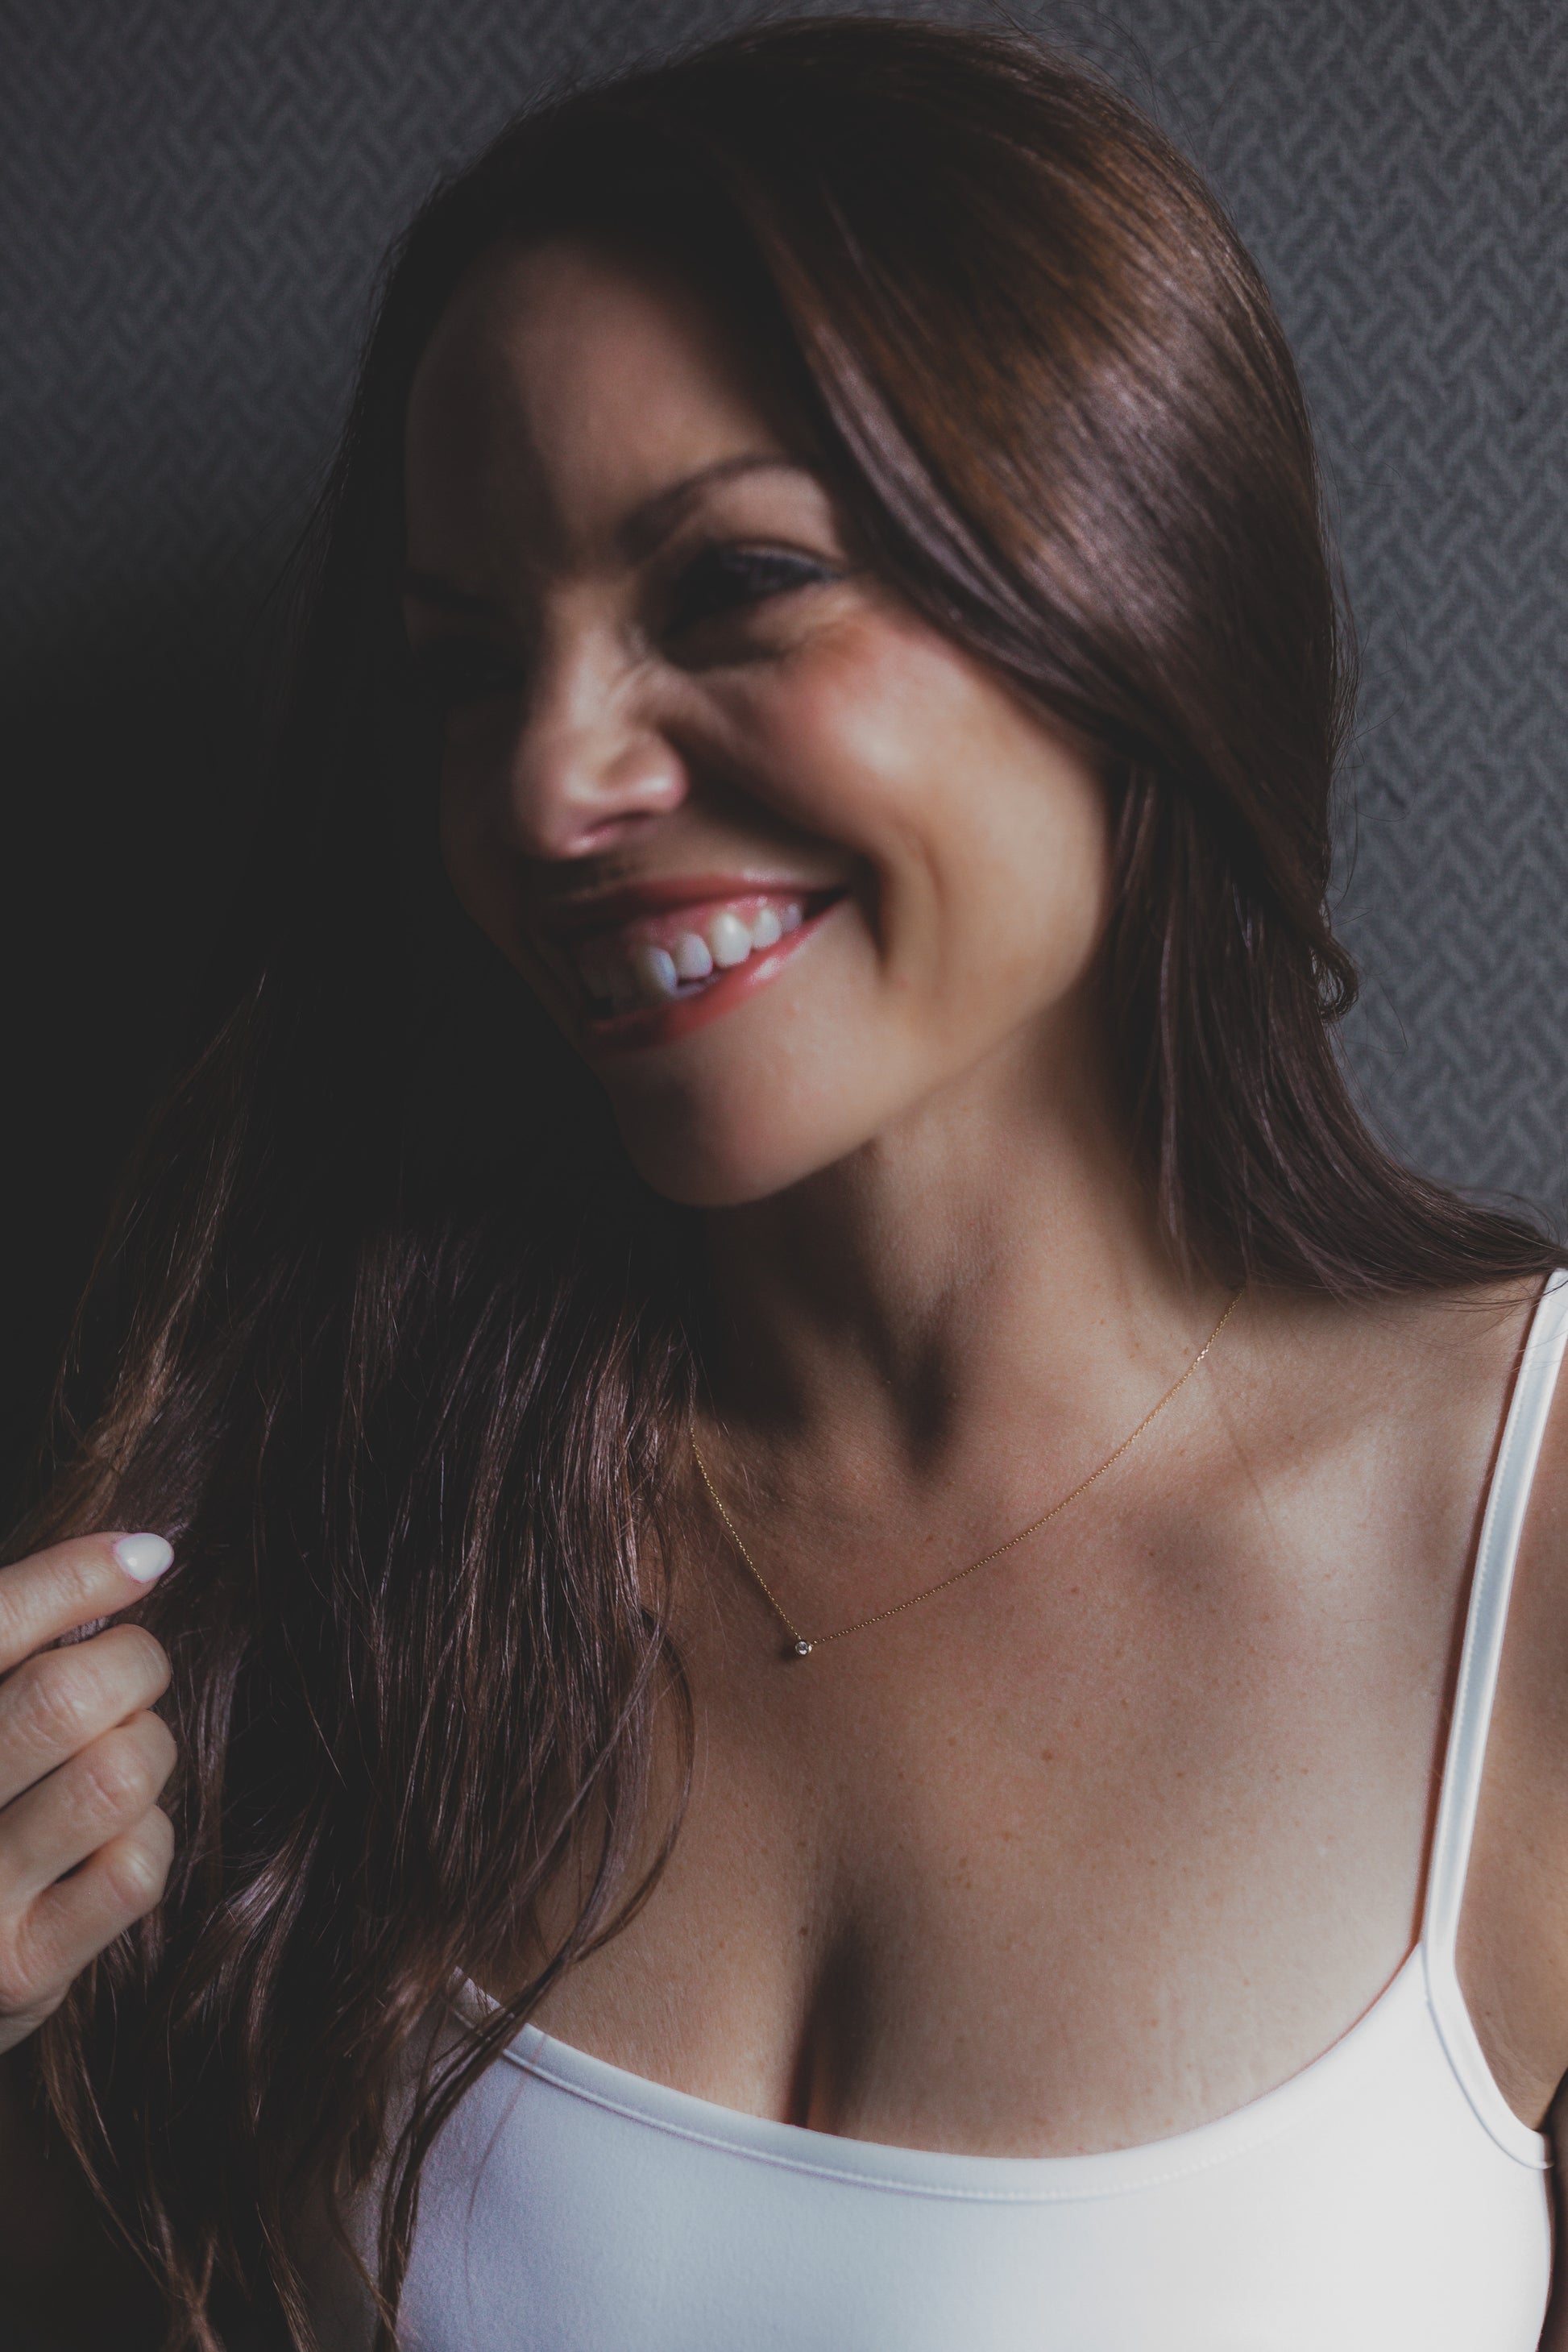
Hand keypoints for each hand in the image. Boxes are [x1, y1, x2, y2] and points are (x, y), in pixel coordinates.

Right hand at [0, 1534, 176, 2056]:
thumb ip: (16, 1641)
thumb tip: (141, 1556)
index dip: (77, 1576)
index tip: (147, 1558)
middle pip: (64, 1696)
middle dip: (130, 1665)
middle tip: (130, 1675)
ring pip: (116, 1775)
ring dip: (146, 1749)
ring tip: (118, 1757)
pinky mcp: (19, 1974)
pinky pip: (135, 1867)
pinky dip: (148, 1836)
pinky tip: (110, 1840)